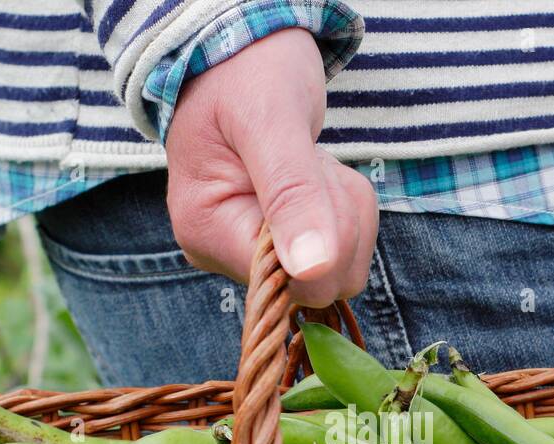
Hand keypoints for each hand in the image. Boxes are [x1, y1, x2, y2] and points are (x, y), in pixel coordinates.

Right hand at [164, 28, 377, 306]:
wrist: (241, 50)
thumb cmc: (246, 72)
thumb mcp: (270, 118)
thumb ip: (292, 193)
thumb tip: (313, 270)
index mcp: (207, 233)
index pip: (294, 281)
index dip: (325, 233)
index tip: (310, 172)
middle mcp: (224, 254)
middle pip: (324, 279)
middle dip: (339, 216)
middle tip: (312, 160)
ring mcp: (253, 252)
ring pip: (341, 264)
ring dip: (346, 205)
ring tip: (310, 159)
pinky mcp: (280, 244)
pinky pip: (342, 247)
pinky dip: (345, 205)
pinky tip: (315, 171)